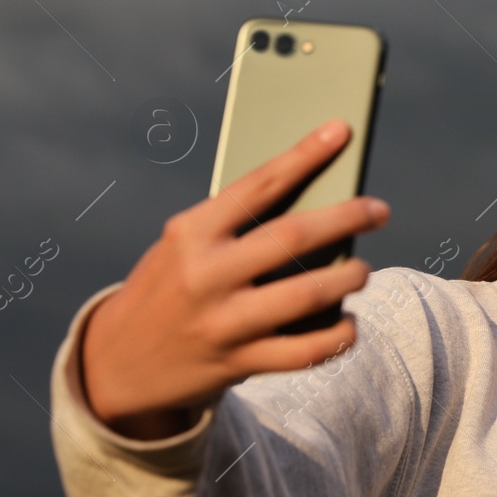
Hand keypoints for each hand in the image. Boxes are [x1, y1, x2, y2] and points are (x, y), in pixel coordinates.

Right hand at [79, 119, 389, 439]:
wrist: (116, 365)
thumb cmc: (168, 291)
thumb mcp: (182, 250)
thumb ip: (234, 231)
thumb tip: (315, 207)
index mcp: (191, 233)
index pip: (259, 184)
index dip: (305, 155)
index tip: (341, 130)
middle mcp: (206, 274)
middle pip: (293, 237)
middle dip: (347, 218)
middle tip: (379, 210)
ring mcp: (223, 322)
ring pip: (307, 294)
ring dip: (348, 278)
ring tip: (362, 269)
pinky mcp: (238, 363)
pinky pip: (306, 351)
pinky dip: (338, 336)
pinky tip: (349, 323)